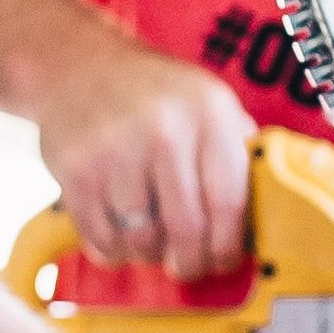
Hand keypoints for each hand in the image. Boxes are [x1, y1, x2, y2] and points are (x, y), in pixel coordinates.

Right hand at [32, 47, 254, 277]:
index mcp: (208, 113)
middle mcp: (163, 129)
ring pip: (142, 240)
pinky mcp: (74, 171)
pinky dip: (113, 250)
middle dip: (190, 262)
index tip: (223, 260)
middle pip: (186, 229)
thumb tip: (258, 220)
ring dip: (150, 255)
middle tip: (188, 267)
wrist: (79, 65)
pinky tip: (120, 236)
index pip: (229, 202)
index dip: (227, 245)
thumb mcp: (208, 104)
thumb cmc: (153, 94)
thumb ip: (237, 153)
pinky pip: (101, 238)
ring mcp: (115, 150)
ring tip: (151, 243)